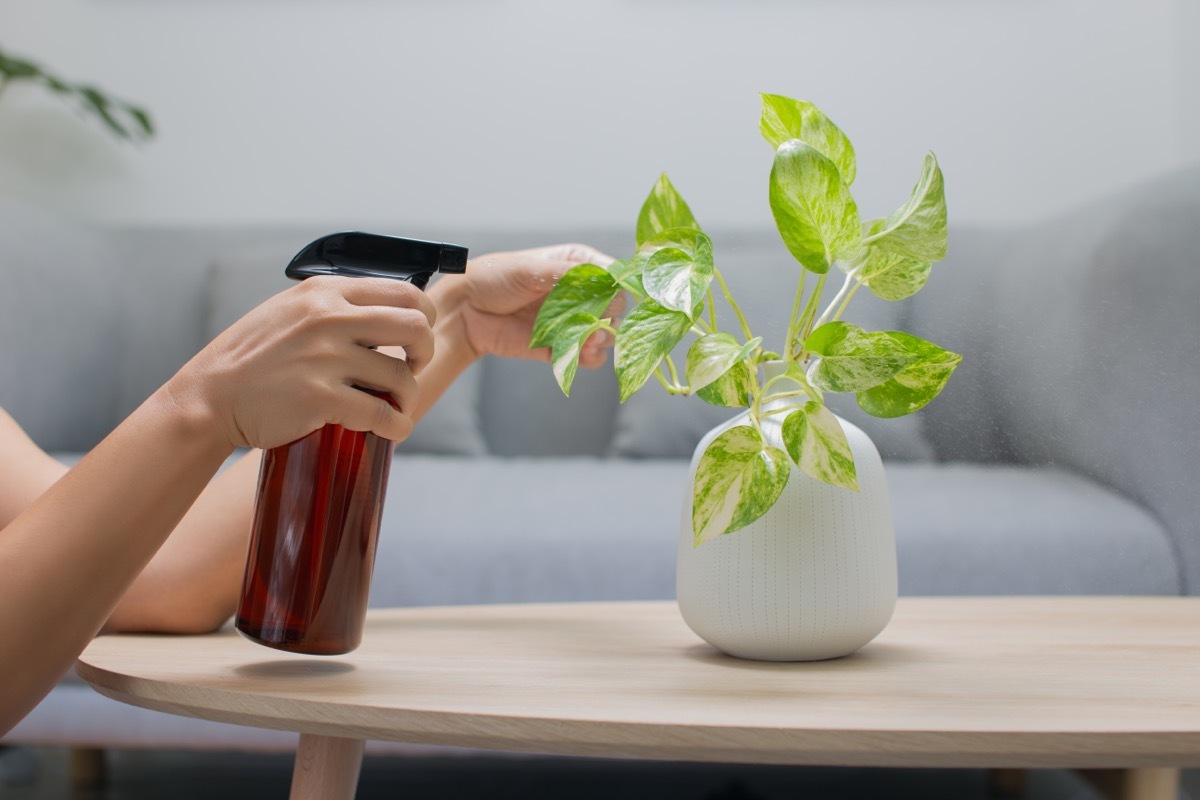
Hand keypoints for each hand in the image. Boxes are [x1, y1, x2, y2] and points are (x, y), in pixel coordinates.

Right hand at [169, 276, 435, 448]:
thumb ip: (333, 306)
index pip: (404, 291)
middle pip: (414, 327)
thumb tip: (385, 312)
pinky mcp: (320, 398)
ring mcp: (324, 358)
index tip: (415, 338)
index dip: (423, 316)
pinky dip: (397, 426)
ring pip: (401, 377)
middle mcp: (327, 319)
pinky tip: (393, 430)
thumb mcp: (289, 311)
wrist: (209, 397)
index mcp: (324, 293)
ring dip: (408, 397)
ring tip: (396, 407)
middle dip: (425, 352)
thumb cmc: (252, 358)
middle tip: (415, 368)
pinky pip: (381, 414)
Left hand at [432, 243, 624, 366]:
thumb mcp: (530, 269)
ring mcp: (571, 321)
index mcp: (576, 265)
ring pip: (605, 335)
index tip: (609, 299)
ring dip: (600, 341)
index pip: (612, 276)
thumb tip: (606, 281)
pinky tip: (579, 355)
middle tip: (595, 327)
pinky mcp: (561, 347)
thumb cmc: (494, 278)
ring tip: (587, 343)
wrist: (465, 310)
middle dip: (608, 319)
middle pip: (614, 309)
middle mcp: (579, 294)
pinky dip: (587, 358)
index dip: (616, 288)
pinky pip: (586, 357)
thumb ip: (569, 276)